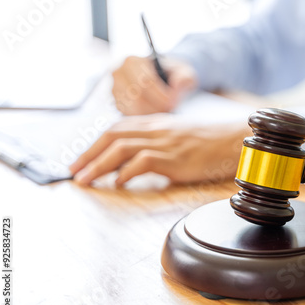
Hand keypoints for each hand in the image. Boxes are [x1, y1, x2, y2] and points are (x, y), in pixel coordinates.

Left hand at [68, 114, 249, 185]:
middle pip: (112, 136)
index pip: (116, 128)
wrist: (231, 141)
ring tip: (86, 179)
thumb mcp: (176, 135)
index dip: (94, 143)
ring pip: (121, 148)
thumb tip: (133, 161)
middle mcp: (155, 129)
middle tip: (73, 171)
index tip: (80, 159)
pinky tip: (118, 182)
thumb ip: (154, 142)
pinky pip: (142, 161)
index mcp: (154, 123)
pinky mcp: (173, 157)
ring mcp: (164, 142)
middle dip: (88, 153)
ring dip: (99, 164)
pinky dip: (126, 172)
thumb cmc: (206, 142)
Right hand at [112, 56, 196, 114]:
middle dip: (157, 107)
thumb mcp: (184, 72)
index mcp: (132, 62)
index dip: (161, 95)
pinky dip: (144, 118)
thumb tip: (176, 86)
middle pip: (137, 98)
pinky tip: (156, 114)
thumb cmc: (173, 74)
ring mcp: (115, 90)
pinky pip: (130, 117)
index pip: (145, 82)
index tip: (173, 102)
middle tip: (170, 109)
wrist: (163, 79)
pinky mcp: (117, 104)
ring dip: (151, 114)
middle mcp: (118, 74)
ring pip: (132, 110)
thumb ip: (184, 77)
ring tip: (164, 111)